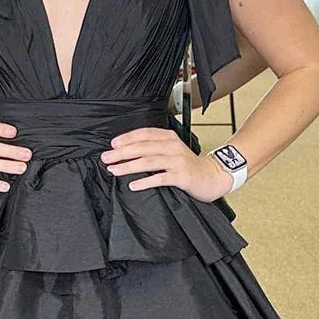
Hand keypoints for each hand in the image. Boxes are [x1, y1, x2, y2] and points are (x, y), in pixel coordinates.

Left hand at [100, 127, 233, 202]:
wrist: (212, 176)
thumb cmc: (188, 165)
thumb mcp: (171, 151)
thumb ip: (154, 148)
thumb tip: (127, 151)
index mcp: (169, 138)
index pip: (144, 134)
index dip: (127, 138)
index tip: (112, 145)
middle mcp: (173, 146)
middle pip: (143, 147)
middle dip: (122, 153)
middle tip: (106, 158)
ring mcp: (178, 161)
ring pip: (149, 161)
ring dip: (129, 166)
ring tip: (114, 170)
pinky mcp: (182, 176)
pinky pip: (161, 178)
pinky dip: (146, 181)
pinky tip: (133, 185)